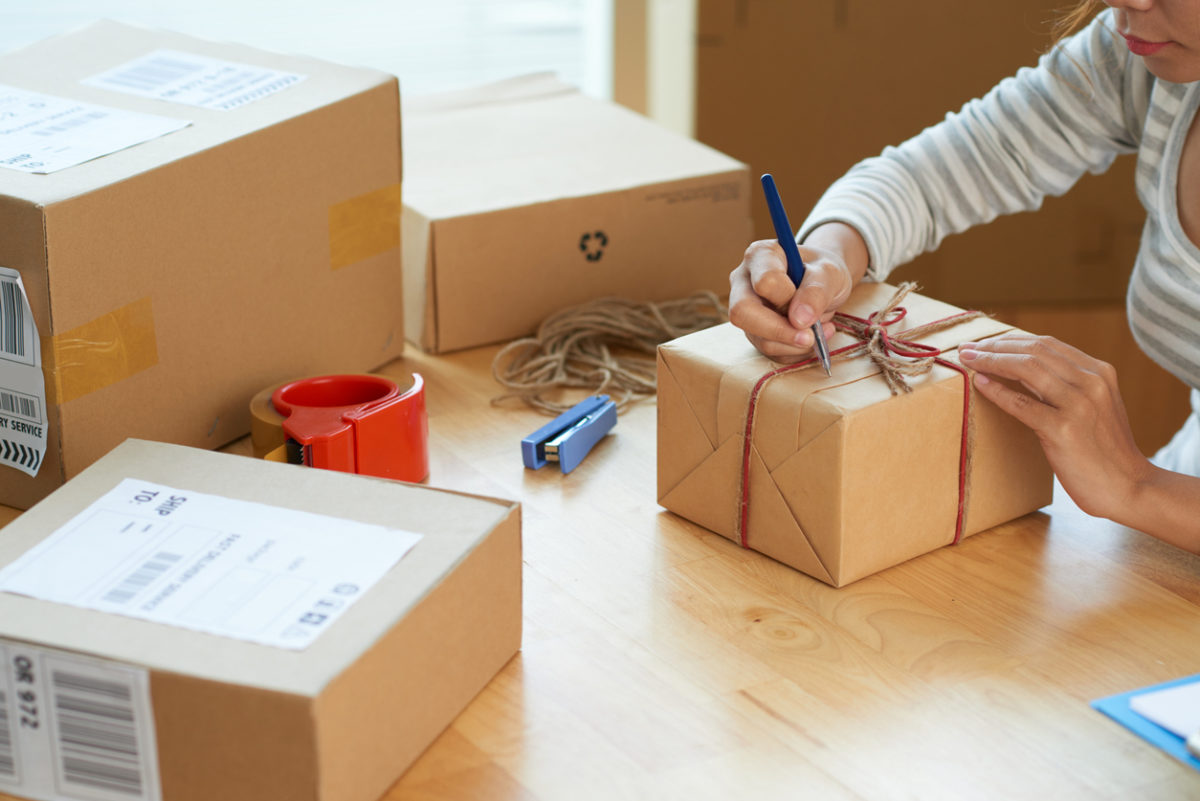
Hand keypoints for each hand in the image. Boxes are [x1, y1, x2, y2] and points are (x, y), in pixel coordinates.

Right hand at [728, 228, 859, 363]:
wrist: (824, 283)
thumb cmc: (823, 271)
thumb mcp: (830, 273)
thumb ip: (816, 291)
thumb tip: (799, 321)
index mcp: (760, 256)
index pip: (764, 282)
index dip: (788, 298)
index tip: (810, 302)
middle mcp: (744, 281)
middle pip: (742, 312)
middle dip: (779, 331)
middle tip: (810, 337)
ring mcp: (746, 309)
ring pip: (758, 338)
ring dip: (793, 344)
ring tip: (819, 331)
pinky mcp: (754, 331)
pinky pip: (770, 351)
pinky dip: (794, 351)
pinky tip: (810, 337)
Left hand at [957, 334, 1151, 520]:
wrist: (1129, 487)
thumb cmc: (1104, 450)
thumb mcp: (1095, 406)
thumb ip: (1069, 386)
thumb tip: (1023, 370)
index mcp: (1099, 372)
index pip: (1047, 344)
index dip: (1011, 340)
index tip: (985, 343)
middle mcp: (1092, 382)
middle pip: (1034, 350)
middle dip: (995, 346)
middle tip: (968, 348)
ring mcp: (1079, 405)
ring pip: (1027, 369)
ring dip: (991, 361)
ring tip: (967, 360)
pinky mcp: (1064, 430)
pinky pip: (1022, 404)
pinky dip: (997, 391)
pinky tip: (979, 383)